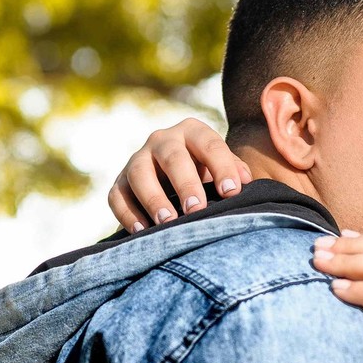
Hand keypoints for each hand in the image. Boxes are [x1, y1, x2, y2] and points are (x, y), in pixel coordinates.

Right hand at [108, 118, 252, 231]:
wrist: (176, 174)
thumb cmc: (207, 172)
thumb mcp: (221, 166)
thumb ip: (235, 170)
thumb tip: (245, 181)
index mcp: (192, 131)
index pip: (209, 144)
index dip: (222, 167)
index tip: (232, 192)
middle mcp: (162, 140)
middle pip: (172, 157)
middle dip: (185, 183)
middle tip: (197, 209)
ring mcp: (138, 159)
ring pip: (139, 174)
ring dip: (153, 199)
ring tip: (168, 222)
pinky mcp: (120, 181)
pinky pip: (117, 196)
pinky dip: (127, 214)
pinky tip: (143, 231)